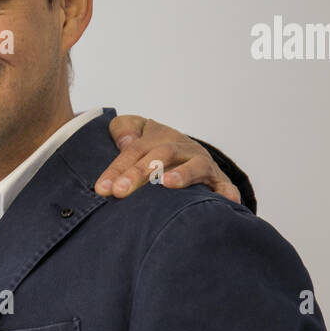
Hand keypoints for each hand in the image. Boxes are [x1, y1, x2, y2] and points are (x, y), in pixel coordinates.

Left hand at [96, 115, 239, 203]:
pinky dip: (226, 192)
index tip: (102, 188)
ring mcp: (201, 164)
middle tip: (120, 191)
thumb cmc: (153, 146)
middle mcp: (181, 149)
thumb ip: (124, 130)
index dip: (117, 169)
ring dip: (182, 174)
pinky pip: (225, 185)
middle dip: (139, 173)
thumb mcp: (136, 130)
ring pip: (194, 166)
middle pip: (160, 156)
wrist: (187, 148)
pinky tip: (225, 200)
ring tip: (167, 183)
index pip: (134, 150)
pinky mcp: (218, 181)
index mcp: (158, 138)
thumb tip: (126, 141)